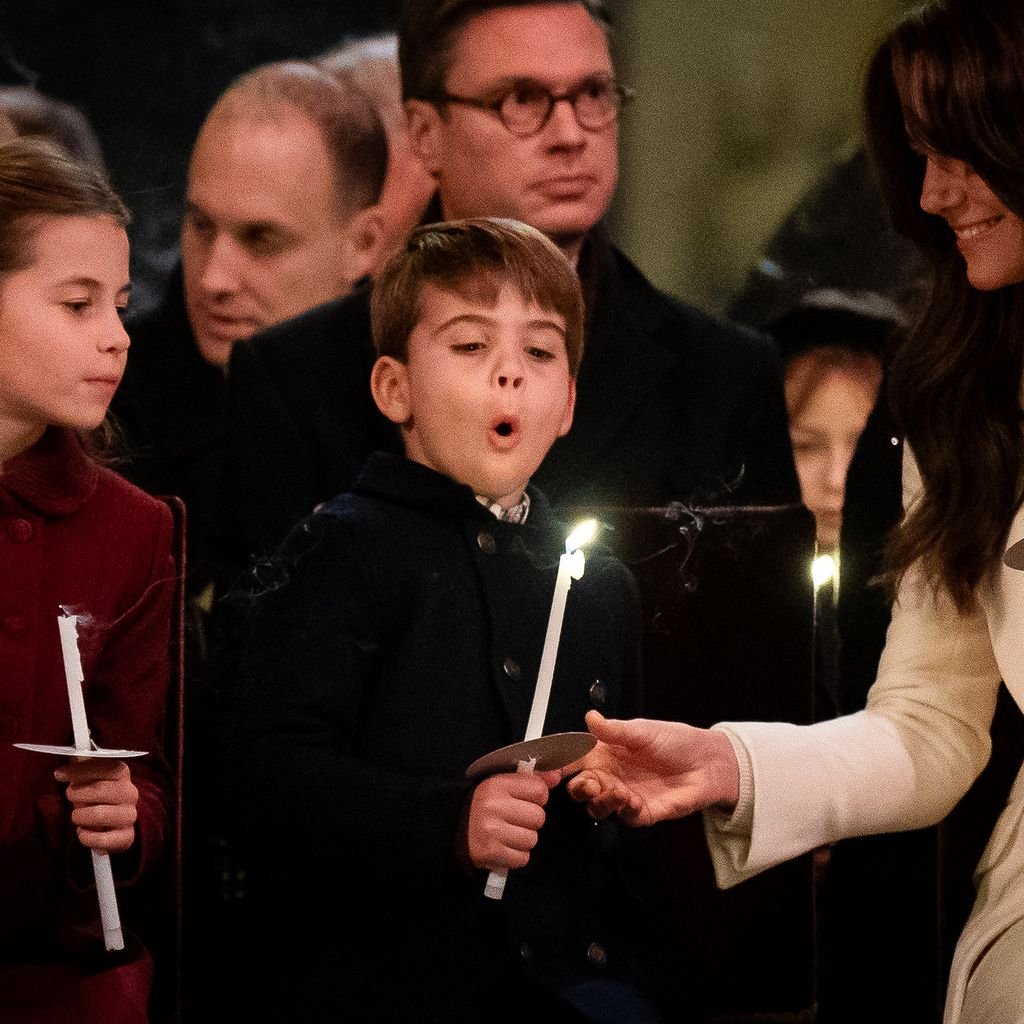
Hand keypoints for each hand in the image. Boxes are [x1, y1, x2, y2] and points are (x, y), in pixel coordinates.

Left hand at [54, 759, 137, 853]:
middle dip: (77, 794)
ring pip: (98, 814)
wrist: (117, 823)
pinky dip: (86, 836)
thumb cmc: (98, 796)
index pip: (104, 767)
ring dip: (80, 816)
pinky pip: (101, 839)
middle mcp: (130, 793)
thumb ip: (83, 766)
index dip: (79, 770)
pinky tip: (83, 832)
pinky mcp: (126, 836)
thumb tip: (70, 757)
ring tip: (77, 815)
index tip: (59, 774)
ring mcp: (130, 816)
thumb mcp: (92, 777)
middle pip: (99, 790)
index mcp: (123, 775)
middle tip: (70, 796)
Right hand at [465, 769, 560, 871]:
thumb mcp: (501, 784)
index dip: (536, 798)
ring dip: (523, 840)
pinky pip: (522, 858)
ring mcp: (491, 830)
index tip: (524, 801)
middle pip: (538, 817)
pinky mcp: (490, 853)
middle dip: (530, 821)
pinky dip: (516, 856)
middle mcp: (493, 805)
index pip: (539, 790)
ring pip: (532, 839)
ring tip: (507, 834)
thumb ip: (531, 778)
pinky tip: (503, 848)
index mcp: (496, 784)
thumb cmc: (482, 805)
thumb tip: (557, 776)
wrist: (451, 829)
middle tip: (513, 820)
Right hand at [565, 711, 738, 825]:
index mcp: (605, 753)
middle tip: (588, 783)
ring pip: (598, 807)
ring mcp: (625, 795)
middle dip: (578, 789)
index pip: (574, 760)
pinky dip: (625, 811)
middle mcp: (611, 775)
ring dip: (601, 802)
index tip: (552, 766)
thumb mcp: (643, 730)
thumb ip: (614, 729)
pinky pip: (626, 818)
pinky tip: (634, 800)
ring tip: (617, 791)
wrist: (708, 762)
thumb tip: (590, 717)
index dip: (560, 764)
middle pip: (580, 789)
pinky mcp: (643, 812)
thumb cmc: (676, 741)